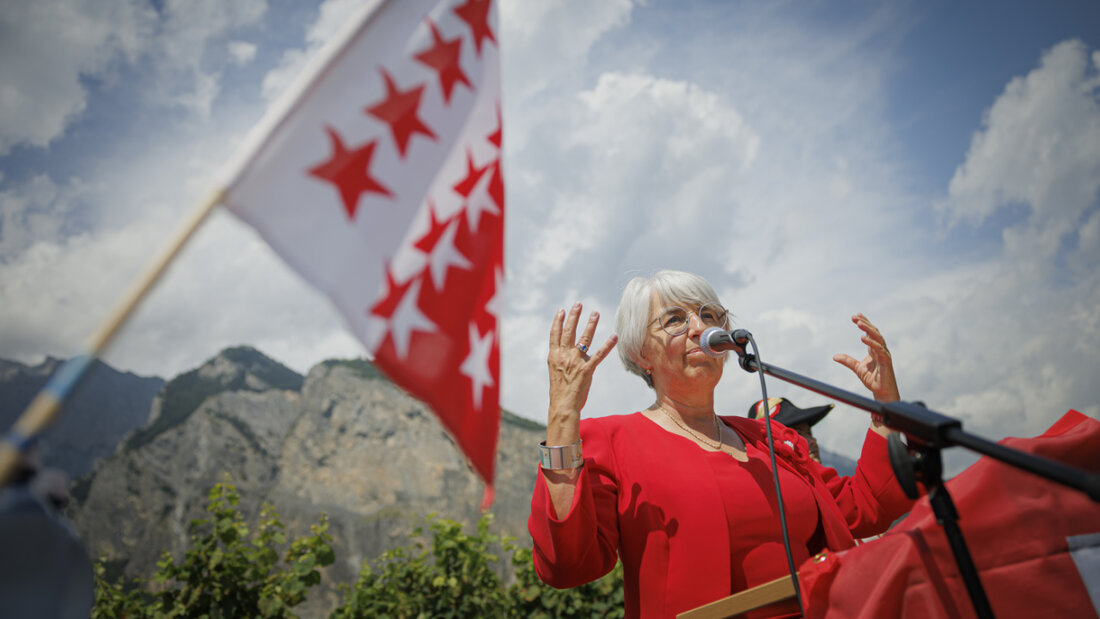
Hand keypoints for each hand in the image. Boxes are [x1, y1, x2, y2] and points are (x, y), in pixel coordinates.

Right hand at [546, 302, 617, 444]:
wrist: (563, 405)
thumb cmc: (559, 391)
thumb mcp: (555, 372)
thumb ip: (561, 360)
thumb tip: (567, 352)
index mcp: (554, 356)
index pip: (555, 334)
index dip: (558, 321)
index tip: (561, 310)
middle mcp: (564, 356)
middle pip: (569, 331)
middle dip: (574, 316)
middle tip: (579, 304)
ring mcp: (576, 362)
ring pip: (584, 338)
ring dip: (590, 324)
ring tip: (595, 313)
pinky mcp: (587, 369)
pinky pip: (599, 355)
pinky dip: (607, 345)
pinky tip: (614, 336)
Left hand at [832, 313, 898, 402]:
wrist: (882, 392)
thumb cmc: (873, 379)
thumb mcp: (857, 368)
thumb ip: (847, 361)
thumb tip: (834, 356)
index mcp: (874, 349)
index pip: (870, 333)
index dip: (864, 324)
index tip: (855, 316)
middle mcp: (880, 349)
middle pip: (874, 332)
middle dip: (865, 323)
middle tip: (855, 317)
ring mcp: (884, 354)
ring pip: (877, 338)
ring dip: (868, 329)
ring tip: (859, 323)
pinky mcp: (886, 361)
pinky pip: (879, 349)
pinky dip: (871, 343)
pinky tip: (862, 338)